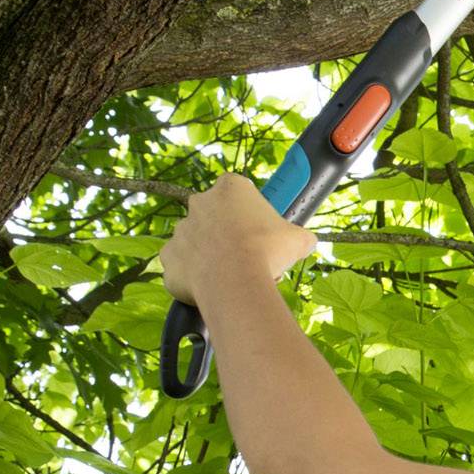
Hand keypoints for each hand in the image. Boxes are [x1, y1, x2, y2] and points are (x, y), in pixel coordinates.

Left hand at [157, 173, 318, 308]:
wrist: (235, 282)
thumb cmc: (267, 252)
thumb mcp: (298, 239)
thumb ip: (298, 235)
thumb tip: (305, 242)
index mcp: (230, 188)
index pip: (238, 190)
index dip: (250, 210)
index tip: (260, 228)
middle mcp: (200, 203)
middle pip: (214, 214)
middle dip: (227, 231)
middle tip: (248, 253)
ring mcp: (180, 229)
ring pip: (197, 241)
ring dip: (210, 253)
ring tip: (231, 274)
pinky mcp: (168, 256)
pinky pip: (182, 264)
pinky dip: (194, 274)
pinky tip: (212, 286)